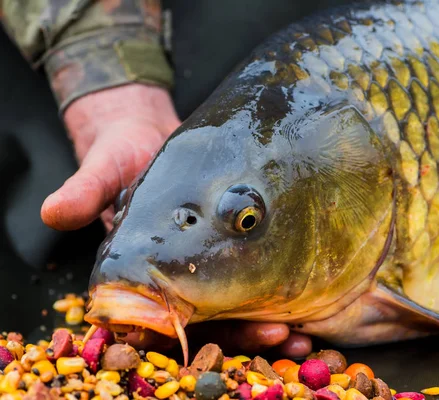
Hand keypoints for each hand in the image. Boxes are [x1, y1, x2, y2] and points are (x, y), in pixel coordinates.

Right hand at [43, 83, 312, 356]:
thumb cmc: (120, 156)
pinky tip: (313, 299)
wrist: (147, 136)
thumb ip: (86, 192)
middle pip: (208, 326)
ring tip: (305, 340)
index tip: (217, 342)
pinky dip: (280, 294)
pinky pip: (256, 280)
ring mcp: (204, 270)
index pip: (159, 324)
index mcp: (137, 278)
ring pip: (236, 312)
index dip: (187, 339)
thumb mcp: (103, 169)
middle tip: (286, 340)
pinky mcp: (230, 252)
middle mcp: (173, 281)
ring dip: (268, 328)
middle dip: (245, 337)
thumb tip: (55, 212)